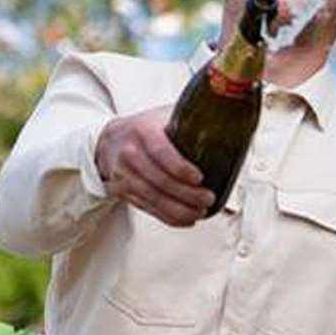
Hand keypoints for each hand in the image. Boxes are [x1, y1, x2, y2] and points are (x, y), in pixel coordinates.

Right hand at [94, 107, 214, 226]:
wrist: (111, 140)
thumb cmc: (143, 129)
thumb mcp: (163, 116)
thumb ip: (189, 120)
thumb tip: (224, 125)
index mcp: (143, 131)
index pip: (161, 152)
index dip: (181, 168)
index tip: (199, 177)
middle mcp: (130, 153)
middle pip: (161, 181)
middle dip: (188, 194)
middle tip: (208, 198)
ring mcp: (124, 175)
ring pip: (155, 199)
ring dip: (181, 210)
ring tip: (201, 211)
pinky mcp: (123, 192)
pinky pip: (149, 209)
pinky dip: (170, 217)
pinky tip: (186, 218)